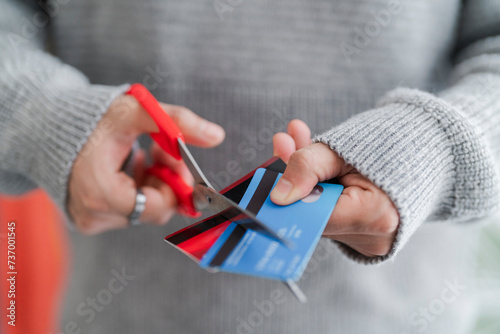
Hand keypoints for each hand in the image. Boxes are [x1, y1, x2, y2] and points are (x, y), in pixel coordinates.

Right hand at [68, 94, 224, 233]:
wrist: (48, 127)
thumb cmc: (90, 118)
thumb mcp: (135, 111)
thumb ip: (177, 121)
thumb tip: (217, 136)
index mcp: (99, 190)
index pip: (157, 207)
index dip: (175, 185)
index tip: (178, 160)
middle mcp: (93, 213)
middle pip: (154, 210)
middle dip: (166, 180)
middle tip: (161, 151)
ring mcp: (90, 219)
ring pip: (144, 210)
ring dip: (153, 183)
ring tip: (142, 156)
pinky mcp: (90, 219)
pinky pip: (129, 210)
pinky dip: (137, 190)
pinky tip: (129, 168)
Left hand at [271, 120, 398, 256]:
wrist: (430, 151)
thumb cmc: (393, 145)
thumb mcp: (344, 148)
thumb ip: (308, 168)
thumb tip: (278, 196)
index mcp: (376, 215)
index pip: (314, 216)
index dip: (289, 197)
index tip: (269, 178)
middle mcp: (374, 237)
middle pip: (314, 215)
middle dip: (295, 181)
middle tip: (284, 144)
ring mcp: (370, 241)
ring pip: (320, 214)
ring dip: (306, 181)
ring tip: (300, 141)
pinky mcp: (365, 237)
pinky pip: (332, 215)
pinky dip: (321, 190)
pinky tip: (318, 163)